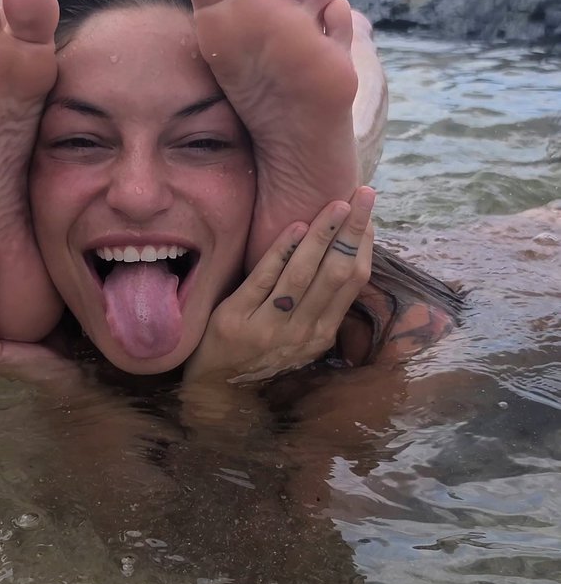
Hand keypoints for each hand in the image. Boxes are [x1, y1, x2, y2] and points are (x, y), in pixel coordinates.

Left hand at [183, 186, 374, 384]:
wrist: (214, 389)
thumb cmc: (258, 353)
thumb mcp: (298, 339)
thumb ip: (319, 307)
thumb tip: (344, 258)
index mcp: (321, 335)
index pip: (353, 284)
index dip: (364, 246)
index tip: (369, 215)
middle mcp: (301, 333)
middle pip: (335, 275)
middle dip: (351, 232)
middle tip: (363, 195)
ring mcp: (268, 328)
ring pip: (302, 276)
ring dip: (322, 236)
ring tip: (335, 204)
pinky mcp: (235, 321)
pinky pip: (263, 280)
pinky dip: (281, 251)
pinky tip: (295, 226)